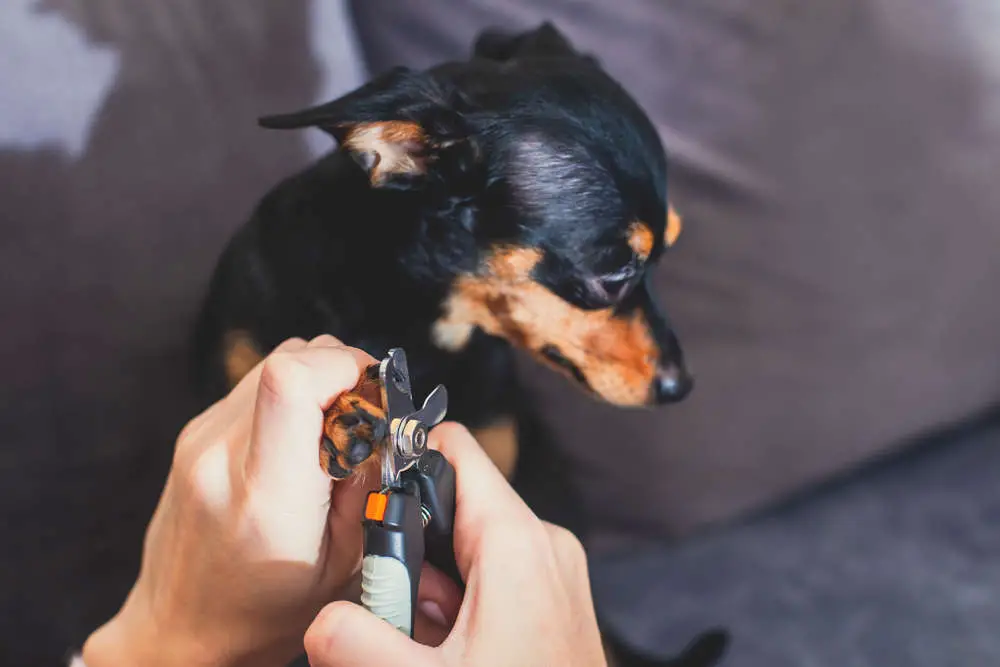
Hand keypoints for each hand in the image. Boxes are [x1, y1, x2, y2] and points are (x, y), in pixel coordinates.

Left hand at [81, 336, 383, 666]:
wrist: (181, 630)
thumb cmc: (263, 612)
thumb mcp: (344, 566)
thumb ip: (368, 486)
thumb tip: (385, 423)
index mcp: (266, 498)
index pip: (292, 381)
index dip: (346, 368)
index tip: (376, 398)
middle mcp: (222, 456)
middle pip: (292, 357)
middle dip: (344, 373)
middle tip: (364, 418)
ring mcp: (201, 439)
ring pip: (277, 358)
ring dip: (319, 380)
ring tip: (334, 431)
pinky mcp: (196, 433)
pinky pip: (257, 381)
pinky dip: (293, 395)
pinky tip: (303, 439)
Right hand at [303, 422, 607, 666]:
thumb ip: (357, 644)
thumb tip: (321, 623)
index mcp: (517, 542)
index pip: (455, 452)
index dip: (404, 457)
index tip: (365, 489)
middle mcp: (542, 545)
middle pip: (455, 505)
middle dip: (409, 549)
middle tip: (388, 604)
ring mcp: (553, 573)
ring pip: (469, 547)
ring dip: (431, 588)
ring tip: (421, 642)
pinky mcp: (554, 600)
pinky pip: (491, 578)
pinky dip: (458, 606)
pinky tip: (446, 651)